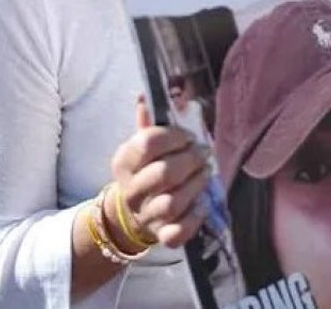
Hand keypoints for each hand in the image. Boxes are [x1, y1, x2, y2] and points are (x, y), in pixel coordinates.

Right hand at [108, 98, 211, 248]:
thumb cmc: (144, 171)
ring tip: (206, 172)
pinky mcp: (160, 235)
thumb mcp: (141, 147)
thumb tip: (145, 95)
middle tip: (203, 153)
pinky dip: (193, 219)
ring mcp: (145, 215)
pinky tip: (202, 204)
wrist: (130, 214)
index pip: (147, 143)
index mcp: (124, 162)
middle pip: (164, 173)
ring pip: (172, 202)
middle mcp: (130, 190)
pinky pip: (177, 232)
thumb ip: (148, 123)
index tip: (188, 136)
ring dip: (196, 185)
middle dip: (190, 160)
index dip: (174, 136)